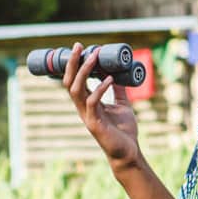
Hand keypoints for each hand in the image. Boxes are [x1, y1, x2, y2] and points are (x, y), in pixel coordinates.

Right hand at [64, 42, 140, 169]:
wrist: (128, 152)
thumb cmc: (124, 130)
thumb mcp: (122, 104)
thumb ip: (119, 90)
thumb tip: (120, 72)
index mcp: (87, 103)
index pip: (74, 80)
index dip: (73, 64)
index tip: (80, 47)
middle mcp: (83, 108)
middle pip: (69, 82)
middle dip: (72, 63)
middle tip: (78, 46)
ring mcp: (87, 116)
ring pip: (76, 90)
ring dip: (84, 71)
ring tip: (94, 56)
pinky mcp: (95, 124)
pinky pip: (93, 102)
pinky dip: (100, 89)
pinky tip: (109, 79)